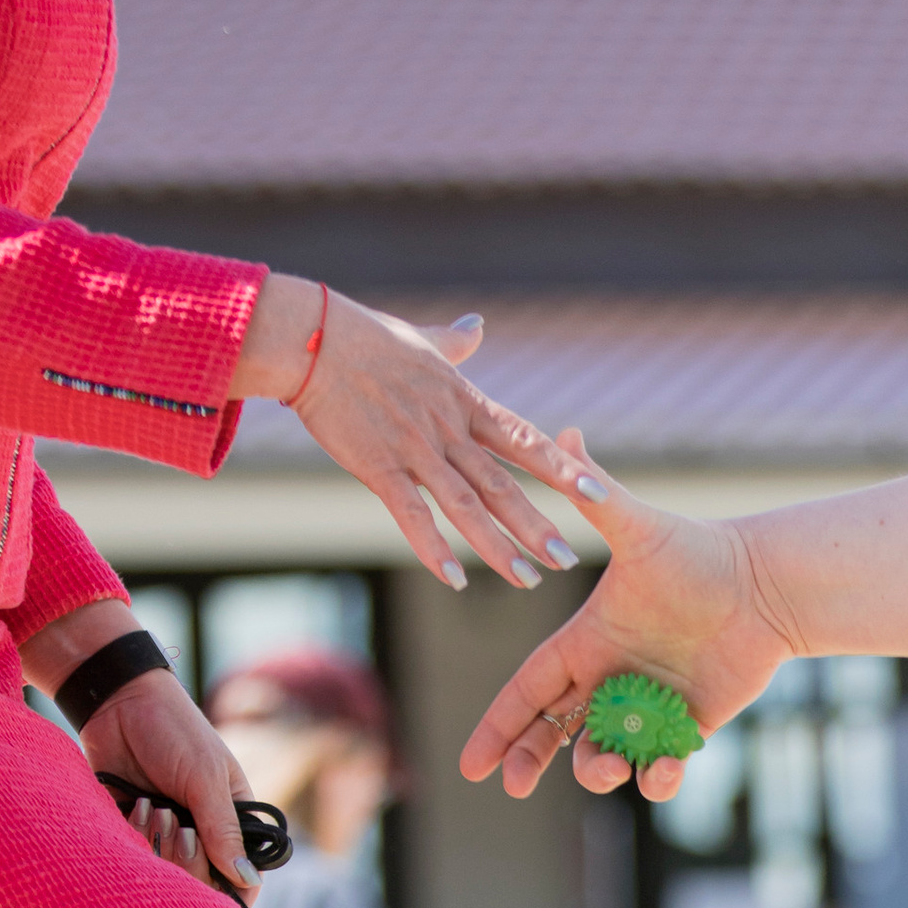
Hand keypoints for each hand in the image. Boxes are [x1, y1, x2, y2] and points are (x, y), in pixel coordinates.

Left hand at [83, 670, 257, 900]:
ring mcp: (168, 830)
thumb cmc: (174, 729)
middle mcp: (202, 830)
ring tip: (153, 805)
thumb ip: (224, 831)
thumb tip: (246, 878)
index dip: (233, 886)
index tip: (215, 882)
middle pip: (203, 881)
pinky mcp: (135, 827)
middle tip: (179, 824)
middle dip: (188, 857)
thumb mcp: (205, 778)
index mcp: (232, 817)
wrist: (117, 701)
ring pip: (167, 872)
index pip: (242, 872)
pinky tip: (135, 804)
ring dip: (159, 841)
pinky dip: (135, 834)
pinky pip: (137, 854)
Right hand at [235, 275, 589, 593]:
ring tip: (527, 579)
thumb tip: (477, 327)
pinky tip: (455, 578)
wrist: (313, 340)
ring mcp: (415, 449)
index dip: (560, 469)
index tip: (594, 493)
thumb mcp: (420, 340)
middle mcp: (448, 429)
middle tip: (568, 560)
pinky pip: (411, 514)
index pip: (523, 440)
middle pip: (502, 484)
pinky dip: (433, 547)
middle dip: (537, 525)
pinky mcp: (379, 466)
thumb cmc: (363, 338)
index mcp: (463, 401)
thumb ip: (454, 345)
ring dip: (497, 546)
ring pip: (466, 506)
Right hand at [459, 439, 794, 804]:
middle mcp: (609, 678)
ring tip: (611, 768)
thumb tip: (565, 432)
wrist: (764, 585)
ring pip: (601, 756)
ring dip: (595, 772)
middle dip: (528, 759)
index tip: (471, 766)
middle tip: (513, 786)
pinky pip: (659, 769)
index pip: (528, 689)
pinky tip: (664, 769)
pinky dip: (656, 778)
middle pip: (552, 732)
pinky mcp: (685, 727)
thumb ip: (596, 494)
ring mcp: (645, 707)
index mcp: (586, 641)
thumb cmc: (699, 552)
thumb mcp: (639, 528)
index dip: (498, 725)